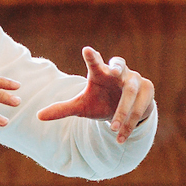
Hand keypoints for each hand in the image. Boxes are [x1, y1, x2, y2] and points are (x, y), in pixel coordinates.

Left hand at [35, 47, 155, 141]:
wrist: (124, 112)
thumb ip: (62, 110)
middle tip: (113, 72)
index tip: (86, 50)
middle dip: (117, 69)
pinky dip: (131, 122)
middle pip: (119, 67)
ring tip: (112, 129)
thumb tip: (38, 116)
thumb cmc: (100, 103)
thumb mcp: (81, 107)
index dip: (92, 57)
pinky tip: (122, 136)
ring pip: (130, 92)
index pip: (95, 62)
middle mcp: (119, 72)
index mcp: (100, 73)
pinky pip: (141, 106)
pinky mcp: (147, 90)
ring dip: (122, 111)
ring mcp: (135, 79)